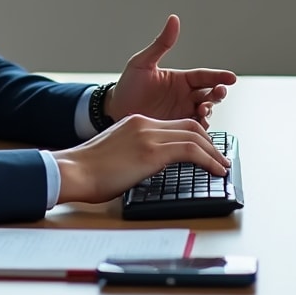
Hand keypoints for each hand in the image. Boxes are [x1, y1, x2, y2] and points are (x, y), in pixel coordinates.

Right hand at [51, 114, 230, 204]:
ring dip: (214, 152)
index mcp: (135, 123)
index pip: (174, 125)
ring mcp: (148, 135)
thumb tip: (150, 169)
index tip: (205, 151)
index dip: (195, 137)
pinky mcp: (152, 151)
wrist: (73, 171)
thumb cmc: (87, 171)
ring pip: (194, 135)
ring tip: (222, 166)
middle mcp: (144, 124)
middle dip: (209, 142)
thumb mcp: (115, 154)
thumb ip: (135, 154)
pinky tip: (216, 170)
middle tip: (219, 158)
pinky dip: (209, 159)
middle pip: (189, 125)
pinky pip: (191, 150)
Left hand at [106, 14, 235, 127]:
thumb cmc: (128, 85)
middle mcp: (184, 96)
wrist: (114, 110)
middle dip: (218, 93)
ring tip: (203, 109)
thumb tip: (173, 19)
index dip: (219, 76)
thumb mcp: (143, 62)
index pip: (204, 76)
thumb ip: (161, 44)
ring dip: (209, 111)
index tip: (231, 78)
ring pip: (205, 112)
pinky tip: (198, 125)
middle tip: (219, 92)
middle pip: (210, 94)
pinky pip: (194, 129)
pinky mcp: (177, 128)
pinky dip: (200, 128)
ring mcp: (182, 112)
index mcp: (180, 79)